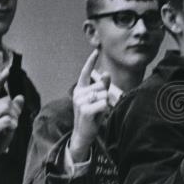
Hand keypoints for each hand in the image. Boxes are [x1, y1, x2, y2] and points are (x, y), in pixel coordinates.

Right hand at [0, 65, 23, 178]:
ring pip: (6, 109)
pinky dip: (12, 124)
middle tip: (11, 124)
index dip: (0, 80)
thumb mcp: (7, 125)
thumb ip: (13, 111)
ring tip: (9, 129)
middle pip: (6, 101)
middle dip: (15, 111)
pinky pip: (6, 120)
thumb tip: (20, 97)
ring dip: (13, 119)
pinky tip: (11, 130)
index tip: (8, 69)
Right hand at [67, 49, 110, 163]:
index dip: (91, 61)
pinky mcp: (85, 110)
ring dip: (105, 104)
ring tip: (96, 111)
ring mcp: (80, 101)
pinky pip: (103, 104)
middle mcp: (78, 93)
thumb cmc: (92, 115)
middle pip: (102, 86)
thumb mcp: (97, 99)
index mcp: (80, 89)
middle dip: (104, 96)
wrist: (83, 133)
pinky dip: (104, 110)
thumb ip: (102, 86)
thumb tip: (106, 73)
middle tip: (97, 106)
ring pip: (104, 95)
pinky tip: (96, 115)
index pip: (85, 72)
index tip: (96, 51)